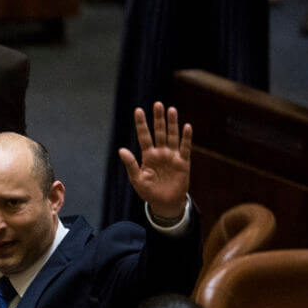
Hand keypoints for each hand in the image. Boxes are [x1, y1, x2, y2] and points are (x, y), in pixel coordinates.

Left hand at [119, 102, 191, 219]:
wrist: (164, 203)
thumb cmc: (149, 191)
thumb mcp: (137, 179)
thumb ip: (130, 164)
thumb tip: (121, 150)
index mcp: (148, 155)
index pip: (144, 136)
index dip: (141, 124)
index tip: (138, 110)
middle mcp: (161, 152)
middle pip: (159, 132)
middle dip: (158, 119)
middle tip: (157, 104)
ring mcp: (172, 156)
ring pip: (172, 136)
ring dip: (172, 124)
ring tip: (171, 110)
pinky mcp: (183, 163)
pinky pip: (185, 148)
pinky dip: (186, 138)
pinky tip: (186, 127)